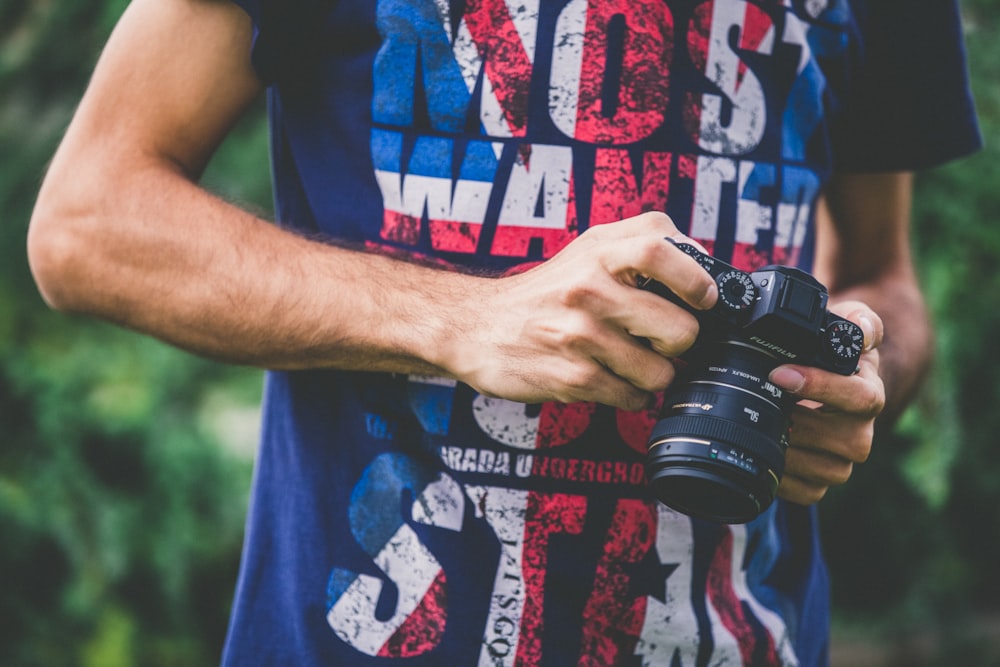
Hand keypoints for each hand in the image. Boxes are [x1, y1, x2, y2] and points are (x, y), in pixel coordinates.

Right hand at [444, 212, 718, 410]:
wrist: (476, 327)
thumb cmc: (546, 292)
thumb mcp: (588, 250)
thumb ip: (641, 245)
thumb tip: (704, 269)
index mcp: (598, 252)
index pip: (660, 249)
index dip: (694, 279)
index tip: (703, 299)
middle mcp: (587, 290)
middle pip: (678, 328)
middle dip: (680, 344)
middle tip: (663, 340)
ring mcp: (579, 336)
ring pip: (660, 373)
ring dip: (655, 374)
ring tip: (631, 361)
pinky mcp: (571, 377)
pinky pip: (631, 397)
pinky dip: (631, 394)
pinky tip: (610, 379)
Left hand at [770, 302, 885, 504]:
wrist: (816, 381)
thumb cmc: (829, 354)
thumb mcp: (847, 326)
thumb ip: (859, 320)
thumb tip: (864, 331)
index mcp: (869, 391)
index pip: (859, 397)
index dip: (820, 387)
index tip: (779, 375)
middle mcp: (862, 430)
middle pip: (841, 439)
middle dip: (795, 422)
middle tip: (760, 405)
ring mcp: (845, 459)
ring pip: (825, 469)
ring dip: (789, 449)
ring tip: (760, 427)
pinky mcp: (824, 479)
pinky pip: (809, 492)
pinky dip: (784, 479)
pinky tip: (763, 455)